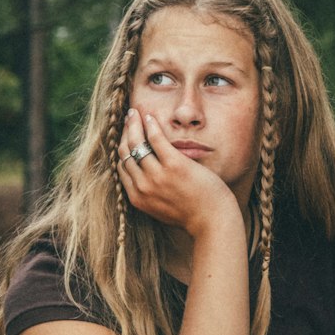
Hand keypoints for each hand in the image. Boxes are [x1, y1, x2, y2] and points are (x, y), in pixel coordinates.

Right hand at [118, 109, 236, 236]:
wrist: (211, 222)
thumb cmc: (191, 215)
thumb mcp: (161, 209)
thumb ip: (150, 195)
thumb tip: (143, 178)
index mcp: (138, 198)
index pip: (122, 166)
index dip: (123, 148)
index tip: (126, 136)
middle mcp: (143, 187)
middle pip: (126, 152)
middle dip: (125, 133)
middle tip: (129, 119)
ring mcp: (157, 176)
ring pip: (136, 143)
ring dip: (134, 124)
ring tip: (135, 113)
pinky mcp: (174, 165)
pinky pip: (156, 139)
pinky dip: (150, 125)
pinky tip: (150, 116)